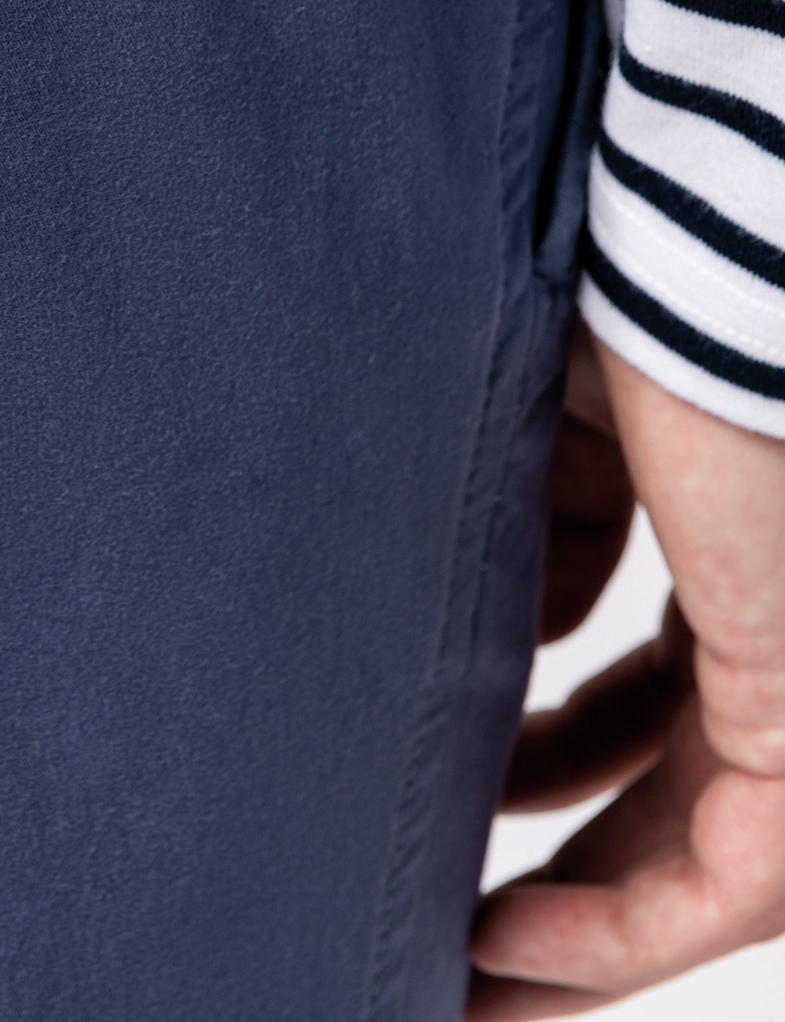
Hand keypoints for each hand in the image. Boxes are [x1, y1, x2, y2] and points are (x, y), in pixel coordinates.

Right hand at [467, 321, 784, 1015]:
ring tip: (463, 976)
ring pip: (706, 856)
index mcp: (720, 540)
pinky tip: (505, 943)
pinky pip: (729, 881)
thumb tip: (512, 637)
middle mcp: (768, 618)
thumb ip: (542, 536)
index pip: (642, 690)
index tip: (453, 787)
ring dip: (578, 931)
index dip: (550, 758)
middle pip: (672, 790)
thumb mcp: (557, 435)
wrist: (703, 257)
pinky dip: (617, 927)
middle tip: (455, 941)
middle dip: (567, 876)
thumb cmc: (625, 307)